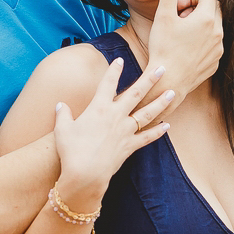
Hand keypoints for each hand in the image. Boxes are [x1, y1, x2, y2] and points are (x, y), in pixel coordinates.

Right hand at [52, 57, 172, 203]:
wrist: (85, 174)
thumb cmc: (71, 150)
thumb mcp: (62, 129)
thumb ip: (63, 114)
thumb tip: (60, 105)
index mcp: (98, 108)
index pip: (107, 84)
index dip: (114, 71)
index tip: (120, 60)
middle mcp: (115, 116)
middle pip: (136, 93)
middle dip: (149, 79)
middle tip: (162, 69)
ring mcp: (125, 131)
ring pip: (147, 113)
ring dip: (161, 102)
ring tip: (172, 92)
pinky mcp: (130, 146)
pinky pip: (147, 137)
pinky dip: (158, 131)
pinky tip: (167, 125)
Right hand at [147, 0, 222, 97]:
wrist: (168, 81)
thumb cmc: (164, 48)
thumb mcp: (163, 16)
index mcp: (207, 19)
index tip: (177, 8)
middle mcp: (218, 33)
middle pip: (214, 8)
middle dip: (197, 8)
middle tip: (179, 18)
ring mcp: (219, 49)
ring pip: (214, 27)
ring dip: (199, 25)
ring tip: (180, 34)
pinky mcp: (215, 62)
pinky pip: (213, 44)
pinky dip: (201, 41)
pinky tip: (184, 49)